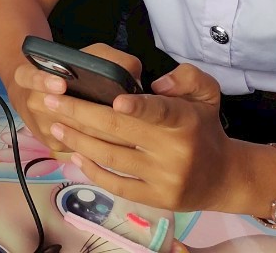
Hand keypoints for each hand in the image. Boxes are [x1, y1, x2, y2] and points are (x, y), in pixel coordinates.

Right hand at [11, 43, 141, 151]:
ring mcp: (41, 127)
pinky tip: (122, 143)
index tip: (61, 84)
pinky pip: (79, 147)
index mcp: (27, 76)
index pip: (28, 77)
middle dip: (87, 115)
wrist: (37, 93)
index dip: (43, 81)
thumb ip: (104, 57)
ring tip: (129, 131)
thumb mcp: (81, 55)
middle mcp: (31, 103)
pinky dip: (101, 145)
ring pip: (73, 133)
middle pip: (57, 112)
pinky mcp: (53, 145)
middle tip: (115, 113)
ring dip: (100, 134)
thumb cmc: (66, 71)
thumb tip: (131, 72)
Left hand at [43, 63, 243, 212]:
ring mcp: (164, 178)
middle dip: (80, 114)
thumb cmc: (204, 127)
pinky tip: (75, 154)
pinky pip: (118, 185)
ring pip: (112, 157)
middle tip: (50, 100)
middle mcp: (173, 150)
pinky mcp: (156, 199)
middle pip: (119, 131)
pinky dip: (93, 171)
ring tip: (55, 125)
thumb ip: (185, 76)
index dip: (137, 107)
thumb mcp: (206, 93)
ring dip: (78, 140)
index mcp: (184, 120)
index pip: (158, 111)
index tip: (114, 101)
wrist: (224, 176)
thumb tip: (154, 84)